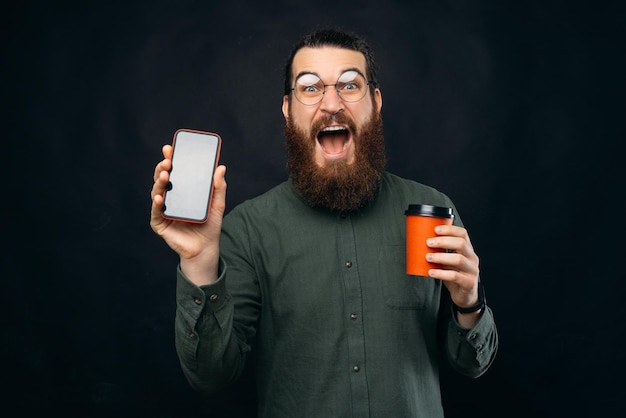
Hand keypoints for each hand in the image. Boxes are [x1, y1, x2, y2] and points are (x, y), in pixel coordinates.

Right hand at [150, 144, 226, 284]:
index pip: (174, 171)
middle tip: (167, 160)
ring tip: (165, 174)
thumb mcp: (217, 204)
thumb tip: (221, 167)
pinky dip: (157, 204)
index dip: (170, 159)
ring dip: (159, 182)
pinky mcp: (160, 223)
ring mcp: (162, 209)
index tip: (170, 147)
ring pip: (157, 192)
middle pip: (163, 179)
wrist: (205, 248)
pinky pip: (156, 212)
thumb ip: (219, 187)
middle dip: (163, 167)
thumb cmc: (210, 226)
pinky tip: (159, 197)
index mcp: (182, 190)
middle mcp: (170, 198)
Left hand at [425, 225, 479, 309]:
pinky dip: (441, 273)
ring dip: (441, 256)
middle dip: (443, 241)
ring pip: (458, 259)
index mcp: (468, 250)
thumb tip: (419, 242)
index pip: (463, 234)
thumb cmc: (454, 275)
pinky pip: (455, 276)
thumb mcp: (449, 261)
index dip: (450, 229)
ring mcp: (472, 271)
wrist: (465, 296)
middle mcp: (472, 258)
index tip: (435, 229)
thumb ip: (440, 252)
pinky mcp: (468, 283)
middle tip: (428, 243)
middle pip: (461, 244)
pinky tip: (431, 272)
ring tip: (428, 257)